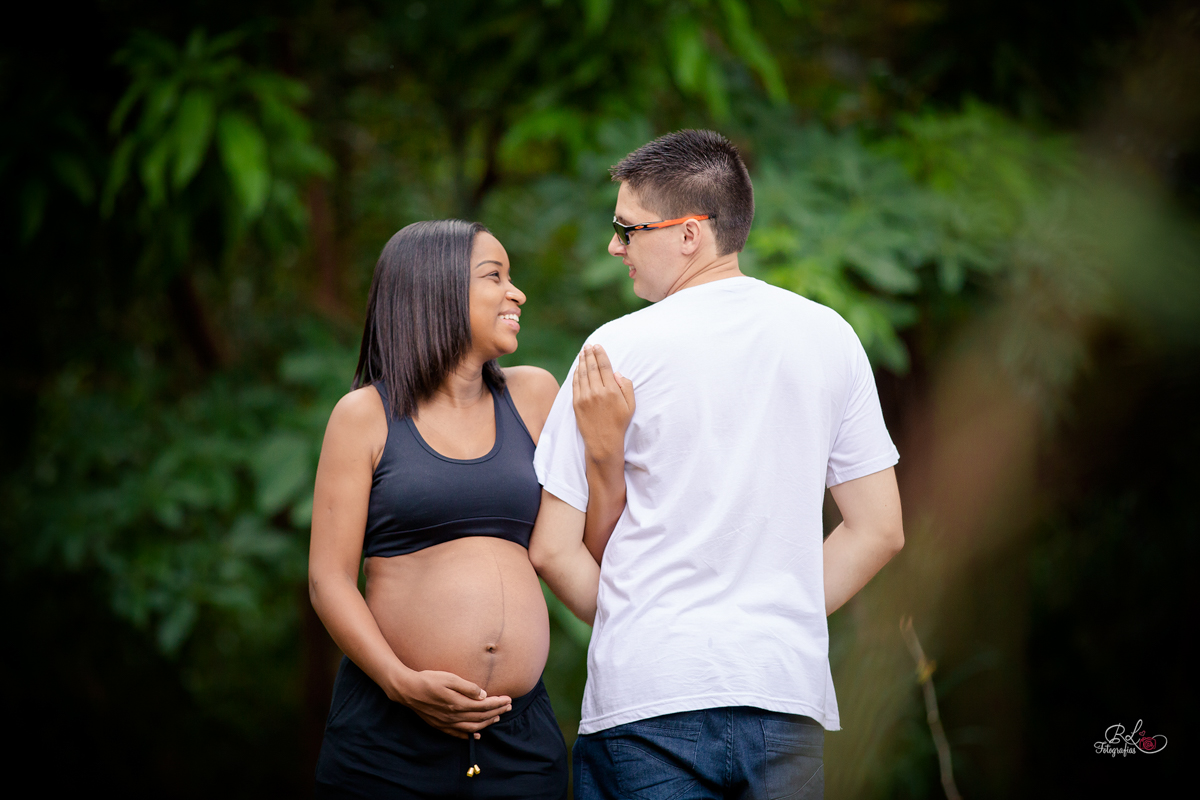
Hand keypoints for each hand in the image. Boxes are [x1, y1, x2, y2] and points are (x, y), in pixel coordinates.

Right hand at [394, 669, 511, 738]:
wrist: (407, 690)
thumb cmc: (428, 680)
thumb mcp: (449, 678)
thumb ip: (467, 687)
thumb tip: (483, 695)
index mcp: (458, 703)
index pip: (484, 705)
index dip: (498, 703)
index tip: (508, 699)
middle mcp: (454, 716)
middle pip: (481, 716)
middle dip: (497, 711)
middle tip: (508, 706)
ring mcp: (447, 723)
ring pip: (472, 726)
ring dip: (487, 723)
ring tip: (498, 717)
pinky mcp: (440, 725)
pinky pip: (458, 733)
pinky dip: (470, 734)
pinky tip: (477, 734)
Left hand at [573, 344, 634, 463]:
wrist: (603, 441)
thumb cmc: (619, 423)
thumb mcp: (630, 405)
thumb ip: (626, 386)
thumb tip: (616, 372)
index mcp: (611, 391)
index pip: (604, 367)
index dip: (601, 354)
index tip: (598, 346)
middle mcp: (597, 392)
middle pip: (592, 367)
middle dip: (590, 354)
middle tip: (588, 345)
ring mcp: (585, 397)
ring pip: (582, 374)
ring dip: (582, 361)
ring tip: (583, 352)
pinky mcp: (576, 403)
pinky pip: (575, 384)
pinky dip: (576, 373)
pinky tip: (577, 367)